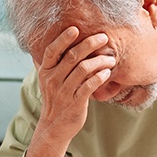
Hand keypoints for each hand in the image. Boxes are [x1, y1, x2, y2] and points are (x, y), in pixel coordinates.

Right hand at [34, 26, 114, 144]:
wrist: (54, 127)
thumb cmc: (54, 100)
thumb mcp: (46, 81)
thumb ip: (48, 64)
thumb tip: (46, 45)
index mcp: (45, 71)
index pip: (52, 51)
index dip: (63, 39)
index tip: (76, 29)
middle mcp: (53, 80)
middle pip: (72, 56)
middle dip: (89, 44)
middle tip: (104, 38)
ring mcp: (64, 92)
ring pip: (83, 69)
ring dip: (100, 61)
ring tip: (110, 58)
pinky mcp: (75, 103)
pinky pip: (89, 86)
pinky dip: (100, 77)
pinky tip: (107, 72)